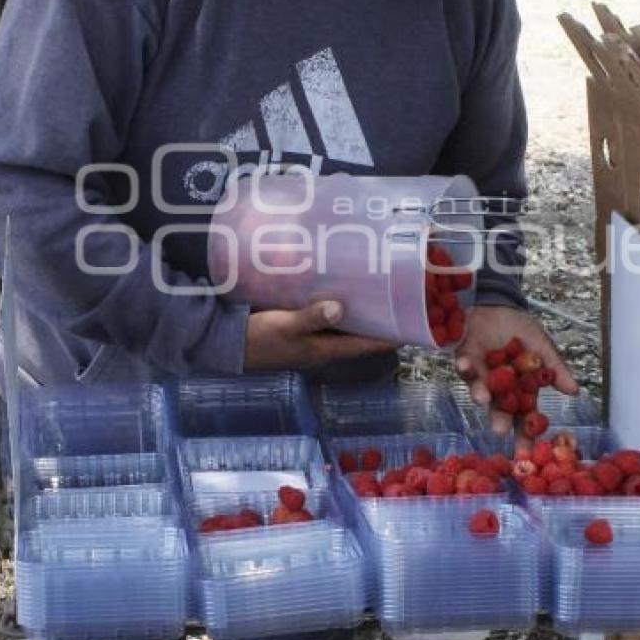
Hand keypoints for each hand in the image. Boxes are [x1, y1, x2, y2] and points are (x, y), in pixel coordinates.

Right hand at [244, 300, 397, 370]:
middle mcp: (322, 346)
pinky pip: (326, 318)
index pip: (364, 344)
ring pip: (343, 327)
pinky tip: (340, 290)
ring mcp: (310, 338)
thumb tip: (341, 308)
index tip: (412, 327)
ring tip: (377, 291)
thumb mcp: (285, 326)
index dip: (388, 337)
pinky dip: (336, 307)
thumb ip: (312, 317)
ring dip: (358, 313)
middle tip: (398, 300)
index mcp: (324, 349)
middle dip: (378, 320)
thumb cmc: (258, 338)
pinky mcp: (298, 328)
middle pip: (358, 335)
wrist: (227, 344)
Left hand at [454, 304, 577, 434]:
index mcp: (519, 389)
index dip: (524, 434)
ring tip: (482, 398)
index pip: (523, 416)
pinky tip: (467, 363)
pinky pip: (464, 364)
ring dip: (479, 393)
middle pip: (499, 408)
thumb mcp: (542, 347)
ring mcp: (480, 373)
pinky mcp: (465, 357)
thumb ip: (555, 369)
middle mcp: (498, 387)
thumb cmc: (522, 331)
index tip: (525, 453)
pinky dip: (465, 364)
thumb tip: (575, 391)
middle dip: (498, 419)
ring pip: (479, 388)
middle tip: (499, 430)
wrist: (500, 305)